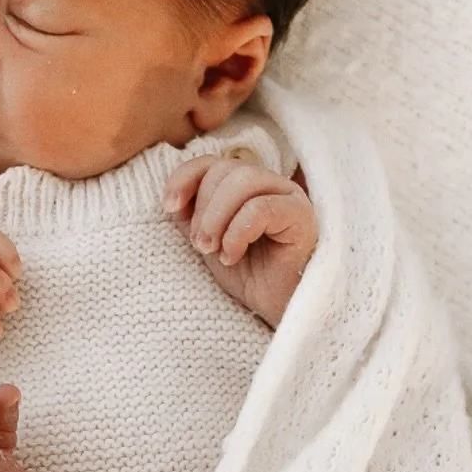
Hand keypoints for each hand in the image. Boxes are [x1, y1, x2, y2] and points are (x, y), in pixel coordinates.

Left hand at [162, 156, 315, 327]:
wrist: (277, 309)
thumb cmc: (247, 275)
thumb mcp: (208, 241)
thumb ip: (191, 216)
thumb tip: (174, 199)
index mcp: (246, 185)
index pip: (211, 162)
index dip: (184, 177)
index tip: (169, 206)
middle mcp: (270, 184)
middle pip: (226, 169)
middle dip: (203, 208)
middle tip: (200, 245)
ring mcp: (289, 196)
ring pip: (244, 179)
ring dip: (216, 217)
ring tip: (211, 250)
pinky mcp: (302, 216)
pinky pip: (262, 208)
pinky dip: (237, 232)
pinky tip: (232, 257)